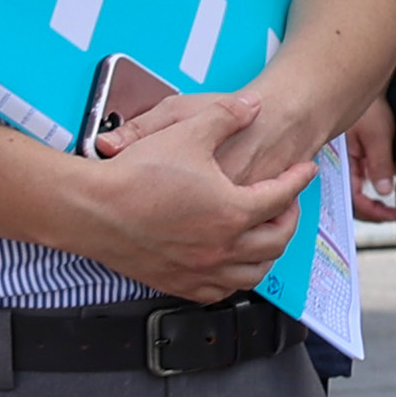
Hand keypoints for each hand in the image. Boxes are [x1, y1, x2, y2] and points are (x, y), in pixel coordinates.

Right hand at [69, 90, 303, 301]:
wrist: (89, 208)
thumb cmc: (134, 174)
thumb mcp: (186, 130)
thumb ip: (226, 115)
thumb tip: (253, 105)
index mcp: (233, 211)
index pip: (282, 197)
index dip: (298, 180)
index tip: (306, 171)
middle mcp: (222, 247)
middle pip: (276, 240)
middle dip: (289, 219)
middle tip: (287, 204)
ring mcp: (199, 270)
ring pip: (253, 273)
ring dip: (267, 254)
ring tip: (265, 235)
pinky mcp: (175, 283)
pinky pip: (219, 292)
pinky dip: (234, 279)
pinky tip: (231, 265)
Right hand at [346, 98, 395, 209]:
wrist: (362, 90)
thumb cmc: (369, 109)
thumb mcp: (377, 136)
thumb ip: (380, 164)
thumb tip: (384, 192)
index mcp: (342, 164)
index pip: (353, 199)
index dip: (373, 211)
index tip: (393, 215)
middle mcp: (339, 168)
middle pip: (350, 201)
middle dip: (372, 212)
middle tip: (394, 214)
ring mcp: (344, 164)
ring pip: (352, 193)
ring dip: (369, 204)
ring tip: (389, 209)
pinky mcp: (349, 160)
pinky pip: (355, 182)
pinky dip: (367, 191)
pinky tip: (379, 193)